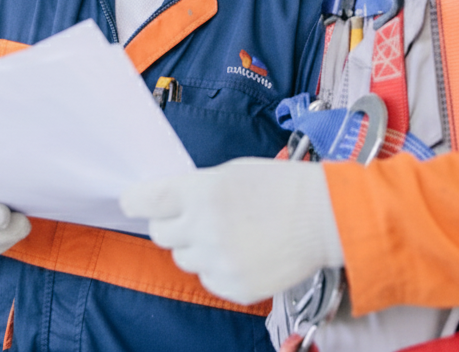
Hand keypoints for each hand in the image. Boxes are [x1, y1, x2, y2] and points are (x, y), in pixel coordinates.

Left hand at [119, 157, 343, 303]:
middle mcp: (205, 228)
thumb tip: (166, 202)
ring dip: (197, 248)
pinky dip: (219, 269)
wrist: (325, 217)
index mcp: (201, 192)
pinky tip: (244, 252)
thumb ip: (194, 188)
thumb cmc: (281, 187)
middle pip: (160, 234)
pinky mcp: (235, 287)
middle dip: (173, 225)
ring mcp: (219, 261)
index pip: (144, 201)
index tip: (134, 202)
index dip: (135, 202)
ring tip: (231, 234)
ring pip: (183, 259)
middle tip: (197, 218)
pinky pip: (208, 279)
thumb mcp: (231, 172)